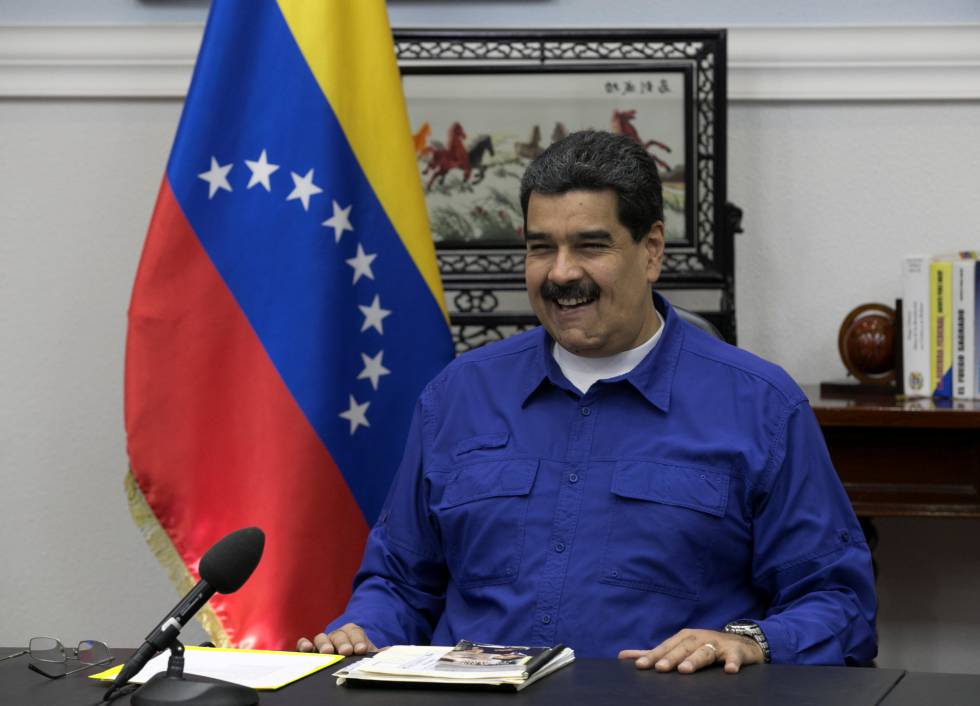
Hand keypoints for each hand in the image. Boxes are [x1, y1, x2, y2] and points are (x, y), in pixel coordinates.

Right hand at [296, 623, 377, 655]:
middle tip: (346, 651)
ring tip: (328, 651)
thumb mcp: (369, 655)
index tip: (361, 649)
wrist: (348, 660)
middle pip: (339, 634)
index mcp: (352, 633)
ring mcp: (323, 642)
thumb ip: (378, 653)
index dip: (358, 640)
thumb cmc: (359, 657)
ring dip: (324, 643)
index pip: (355, 632)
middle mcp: (337, 635)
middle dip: (343, 642)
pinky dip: (304, 644)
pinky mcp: (311, 650)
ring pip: (321, 637)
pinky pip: (304, 644)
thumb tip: (389, 651)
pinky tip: (307, 648)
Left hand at [619, 628, 763, 674]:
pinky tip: (728, 670)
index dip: (653, 656)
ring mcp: (717, 644)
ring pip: (704, 652)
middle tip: (660, 669)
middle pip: (683, 648)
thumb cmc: (705, 646)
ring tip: (685, 670)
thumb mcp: (679, 647)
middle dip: (671, 658)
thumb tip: (622, 656)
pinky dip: (732, 663)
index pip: (665, 647)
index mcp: (684, 638)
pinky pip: (734, 658)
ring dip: (695, 660)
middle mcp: (699, 638)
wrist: (741, 643)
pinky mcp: (735, 652)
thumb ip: (654, 653)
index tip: (640, 666)